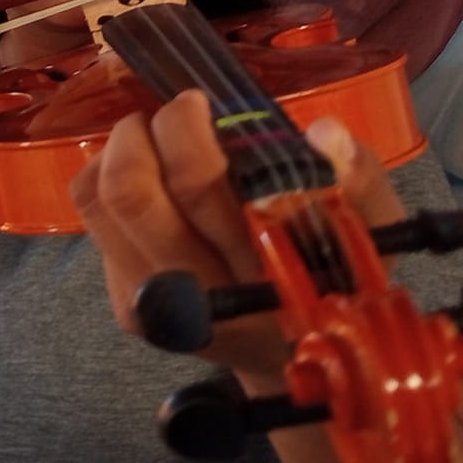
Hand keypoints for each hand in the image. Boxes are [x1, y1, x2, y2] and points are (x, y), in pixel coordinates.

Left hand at [68, 90, 406, 381]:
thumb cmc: (332, 278)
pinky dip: (107, 173)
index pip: (198, 188)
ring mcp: (151, 304)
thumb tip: (322, 133)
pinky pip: (91, 215)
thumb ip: (357, 184)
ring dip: (121, 147)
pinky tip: (148, 172)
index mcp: (264, 277)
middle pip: (130, 189)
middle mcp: (197, 296)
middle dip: (147, 128)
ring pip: (97, 197)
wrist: (291, 359)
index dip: (187, 132)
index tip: (203, 103)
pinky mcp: (123, 302)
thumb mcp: (370, 235)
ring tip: (158, 136)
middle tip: (179, 111)